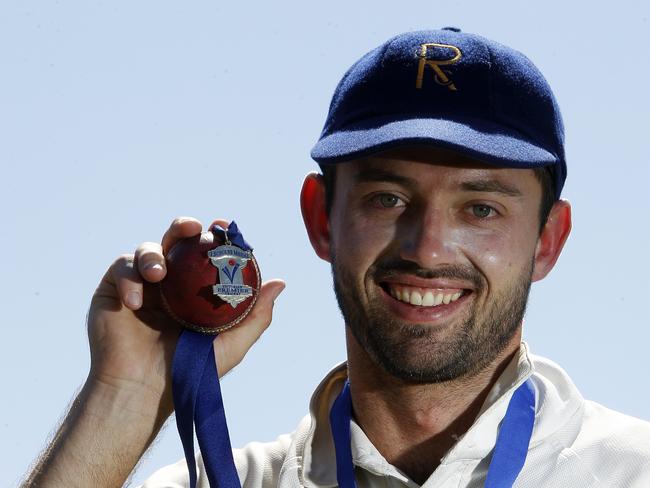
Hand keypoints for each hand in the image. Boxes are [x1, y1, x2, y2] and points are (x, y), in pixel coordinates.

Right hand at [20, 218, 284, 486]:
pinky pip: (121, 269)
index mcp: (194, 290)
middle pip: (175, 242)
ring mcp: (142, 285)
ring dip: (153, 254)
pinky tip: (136, 302)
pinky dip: (129, 278)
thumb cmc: (190, 371)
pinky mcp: (114, 290)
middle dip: (183, 227)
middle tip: (193, 227)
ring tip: (158, 275)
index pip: (204, 255)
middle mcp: (169, 282)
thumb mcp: (231, 344)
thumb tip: (279, 282)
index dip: (214, 238)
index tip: (223, 228)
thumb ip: (256, 314)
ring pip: (147, 250)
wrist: (144, 392)